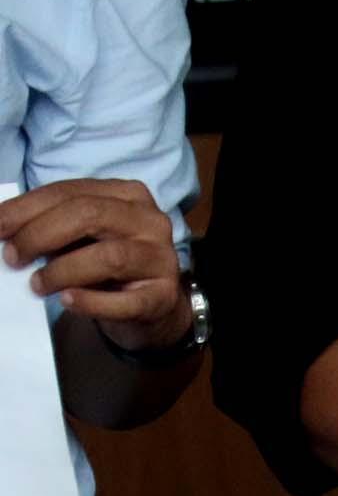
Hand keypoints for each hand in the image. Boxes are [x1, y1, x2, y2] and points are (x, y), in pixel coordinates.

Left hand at [0, 179, 191, 352]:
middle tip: (12, 257)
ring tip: (36, 285)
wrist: (153, 303)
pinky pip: (126, 301)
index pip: (69, 192)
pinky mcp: (163, 297)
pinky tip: (67, 300)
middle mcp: (150, 221)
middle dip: (40, 234)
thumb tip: (6, 229)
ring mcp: (161, 259)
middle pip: (89, 215)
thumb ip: (55, 225)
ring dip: (61, 271)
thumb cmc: (109, 263)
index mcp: (128, 195)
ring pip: (109, 257)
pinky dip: (91, 302)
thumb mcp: (84, 235)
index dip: (26, 209)